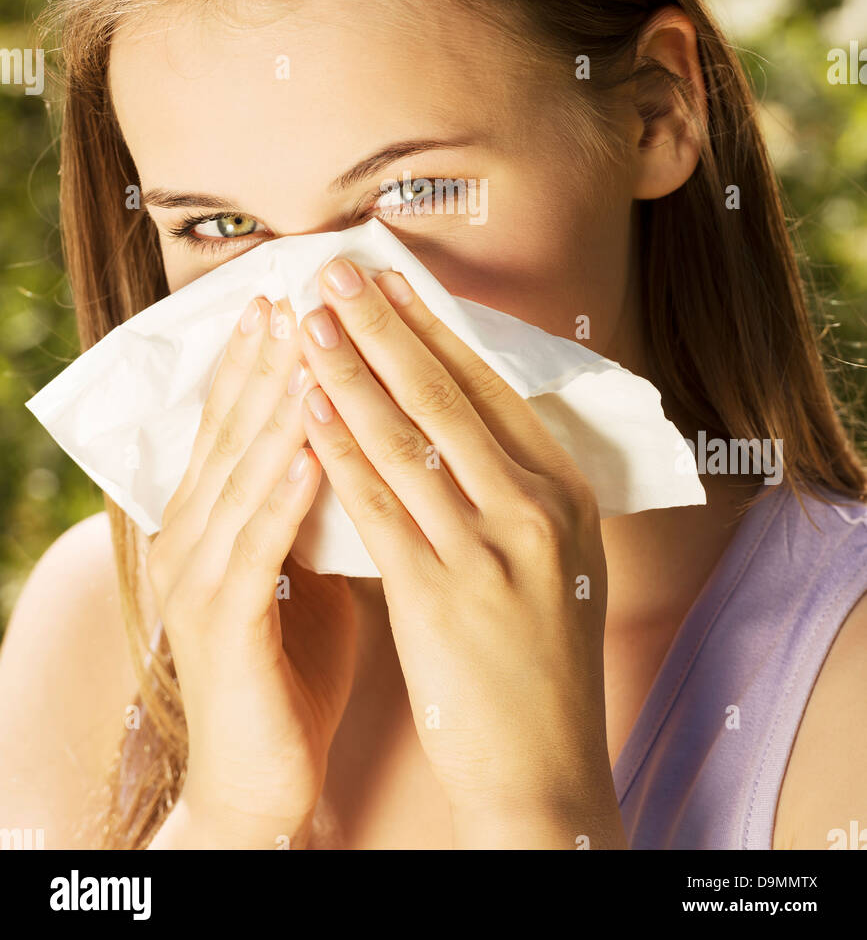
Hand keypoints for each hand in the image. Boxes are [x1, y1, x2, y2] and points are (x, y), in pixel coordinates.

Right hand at [147, 295, 355, 847]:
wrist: (263, 777)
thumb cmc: (294, 664)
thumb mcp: (306, 564)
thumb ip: (316, 500)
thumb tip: (363, 431)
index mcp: (212, 517)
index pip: (237, 418)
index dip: (263, 355)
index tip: (298, 294)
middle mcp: (191, 535)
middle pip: (233, 428)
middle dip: (270, 358)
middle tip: (301, 293)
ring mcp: (198, 579)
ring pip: (240, 473)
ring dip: (276, 406)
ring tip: (310, 346)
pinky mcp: (221, 624)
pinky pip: (255, 547)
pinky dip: (282, 493)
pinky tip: (312, 448)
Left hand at [295, 257, 623, 848]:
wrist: (545, 768)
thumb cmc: (543, 660)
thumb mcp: (560, 559)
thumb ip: (522, 487)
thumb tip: (467, 412)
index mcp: (568, 493)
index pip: (492, 389)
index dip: (433, 328)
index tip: (391, 281)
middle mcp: (535, 509)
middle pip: (445, 396)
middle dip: (382, 326)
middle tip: (335, 271)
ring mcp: (489, 550)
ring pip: (405, 438)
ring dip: (348, 371)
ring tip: (307, 323)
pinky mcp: (439, 593)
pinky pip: (376, 504)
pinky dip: (335, 447)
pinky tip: (304, 408)